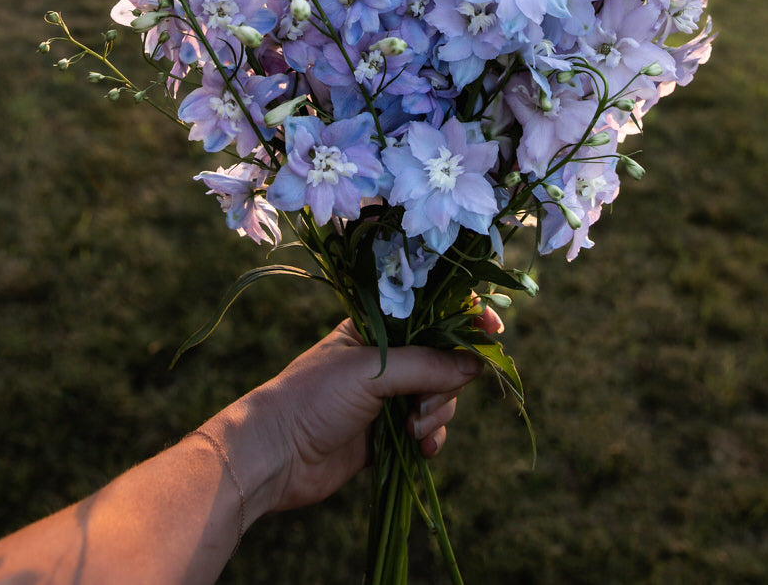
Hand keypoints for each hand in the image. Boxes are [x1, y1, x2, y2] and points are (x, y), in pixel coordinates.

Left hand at [229, 311, 499, 514]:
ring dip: (437, 414)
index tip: (492, 330)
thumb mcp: (373, 372)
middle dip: (448, 381)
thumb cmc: (314, 397)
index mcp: (378, 327)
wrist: (275, 455)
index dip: (465, 317)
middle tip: (425, 402)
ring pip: (440, 396)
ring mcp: (388, 396)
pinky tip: (422, 449)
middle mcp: (387, 358)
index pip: (433, 312)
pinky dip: (432, 438)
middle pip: (444, 358)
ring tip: (414, 430)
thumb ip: (428, 365)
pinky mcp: (388, 433)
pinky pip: (428, 430)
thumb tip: (478, 362)